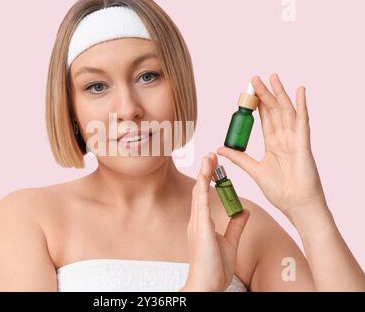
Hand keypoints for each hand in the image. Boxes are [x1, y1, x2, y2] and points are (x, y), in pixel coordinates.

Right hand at [181, 152, 249, 290]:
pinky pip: (201, 205)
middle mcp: (197, 220)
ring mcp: (196, 224)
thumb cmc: (214, 268)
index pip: (204, 195)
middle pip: (200, 189)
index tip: (214, 165)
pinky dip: (202, 189)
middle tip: (210, 155)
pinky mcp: (200, 229)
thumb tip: (244, 211)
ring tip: (208, 158)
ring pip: (199, 192)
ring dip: (203, 174)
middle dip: (205, 171)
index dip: (208, 179)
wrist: (206, 285)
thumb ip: (236, 225)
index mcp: (202, 223)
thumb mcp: (230, 242)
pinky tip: (205, 178)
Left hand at [217, 74, 326, 218]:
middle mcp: (284, 138)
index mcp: (273, 144)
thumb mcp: (254, 169)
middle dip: (265, 94)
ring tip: (273, 78)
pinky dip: (302, 106)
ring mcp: (294, 140)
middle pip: (274, 111)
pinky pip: (302, 121)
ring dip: (279, 94)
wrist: (294, 204)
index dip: (257, 105)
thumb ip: (239, 157)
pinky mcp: (303, 144)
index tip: (249, 93)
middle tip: (256, 79)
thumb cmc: (279, 190)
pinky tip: (300, 91)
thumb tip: (221, 148)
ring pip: (286, 111)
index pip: (264, 119)